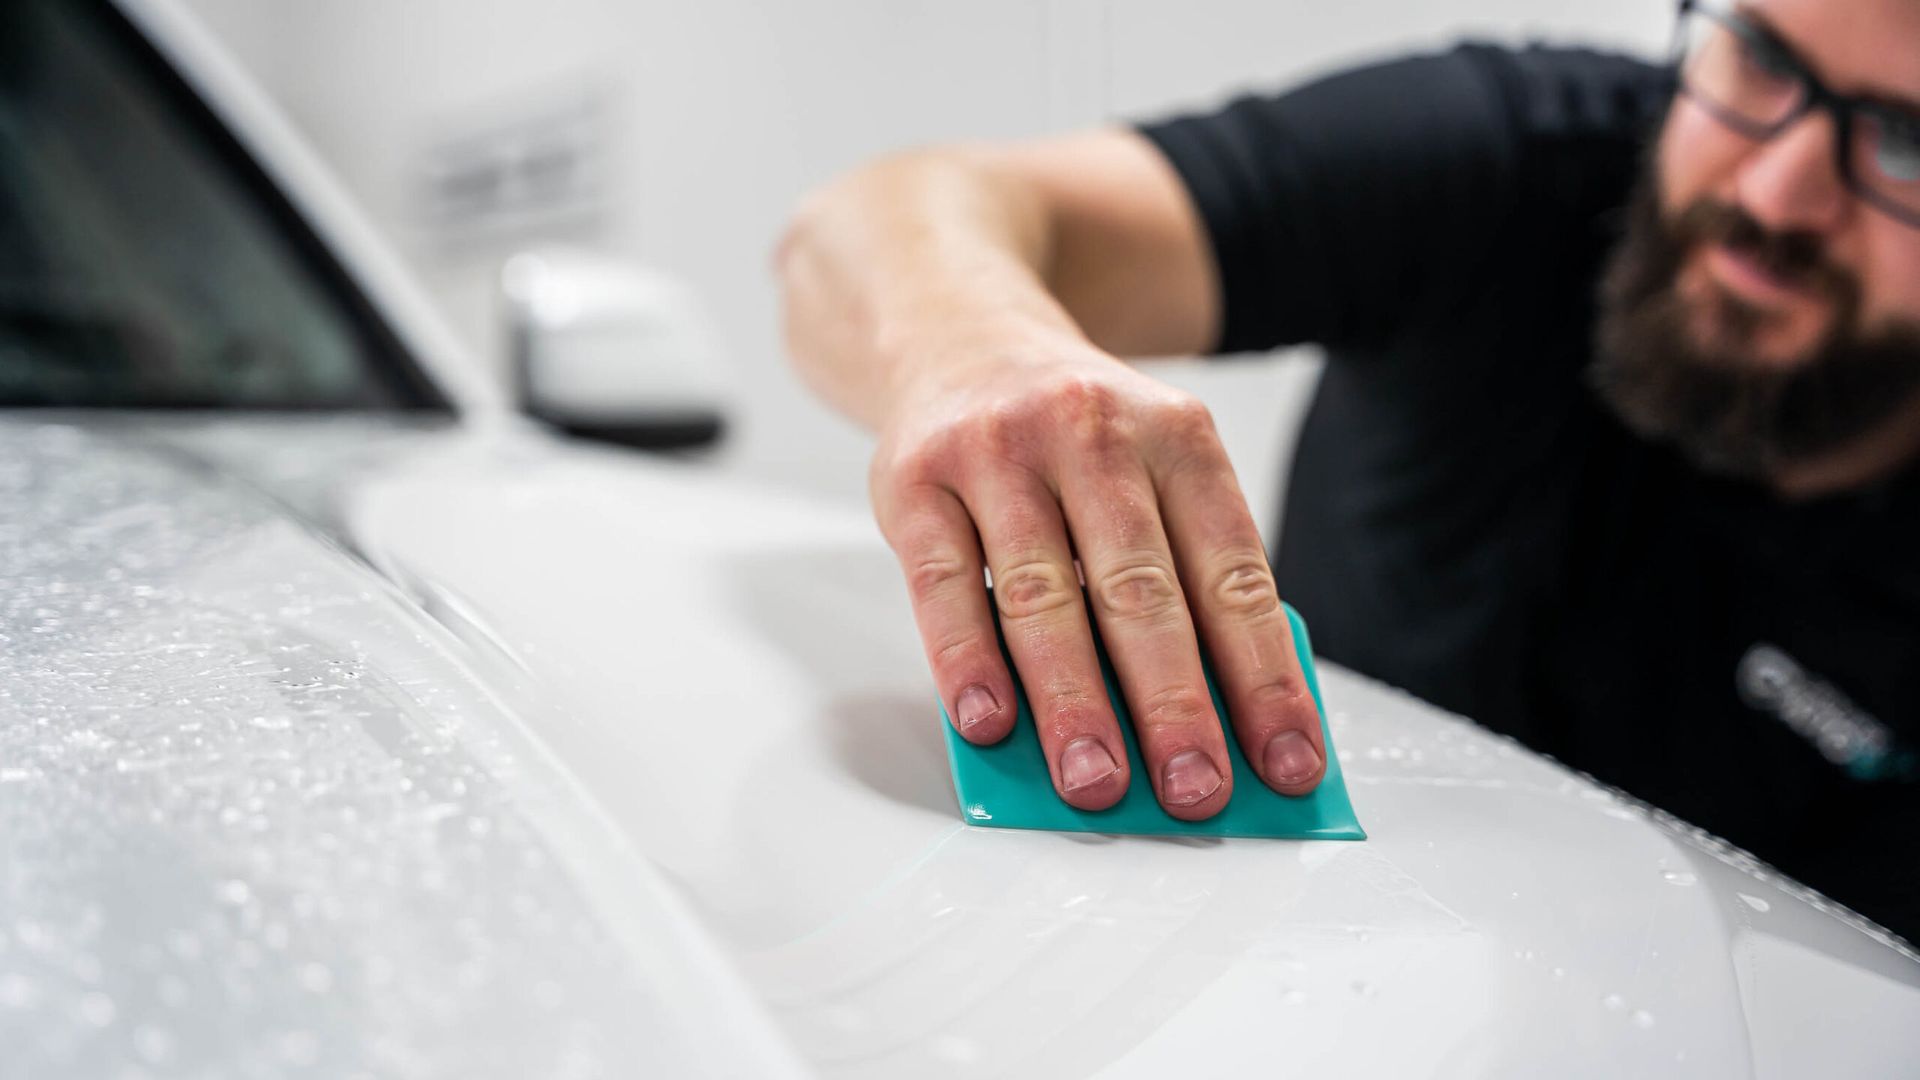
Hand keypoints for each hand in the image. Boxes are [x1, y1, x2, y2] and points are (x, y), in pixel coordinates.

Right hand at [870, 342, 1325, 818]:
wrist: (959, 335)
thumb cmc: (1070, 439)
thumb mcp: (1148, 470)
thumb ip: (1177, 575)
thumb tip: (1210, 722)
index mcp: (1178, 438)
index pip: (1235, 575)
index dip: (1265, 678)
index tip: (1288, 763)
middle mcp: (1092, 434)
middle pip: (1142, 589)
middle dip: (1174, 704)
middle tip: (1196, 789)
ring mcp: (998, 452)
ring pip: (1043, 595)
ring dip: (1073, 703)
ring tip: (1095, 783)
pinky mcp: (916, 480)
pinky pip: (944, 584)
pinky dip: (968, 661)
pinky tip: (991, 723)